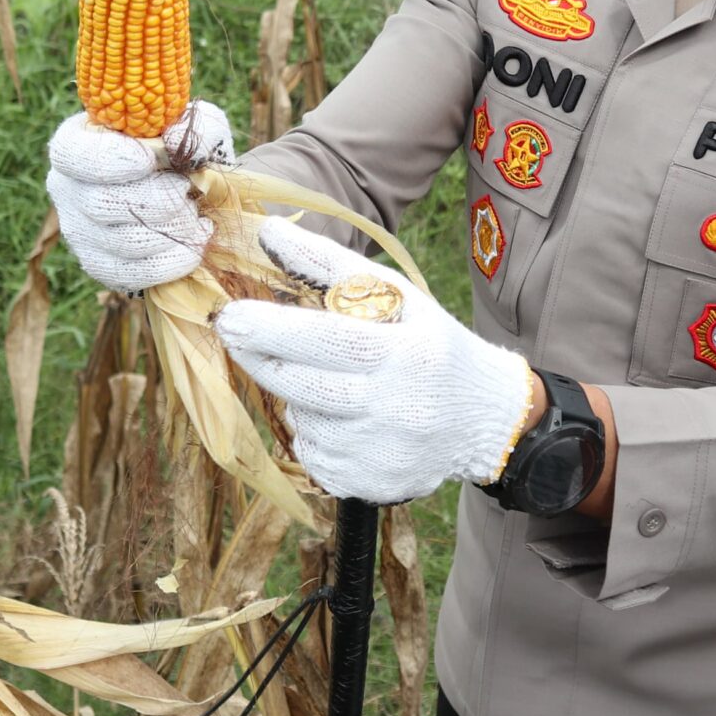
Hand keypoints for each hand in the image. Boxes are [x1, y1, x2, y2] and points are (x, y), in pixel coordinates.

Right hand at [44, 102, 234, 293]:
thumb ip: (193, 125)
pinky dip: (172, 262)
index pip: (72, 154)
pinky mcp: (98, 264)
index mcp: (74, 143)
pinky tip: (195, 243)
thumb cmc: (176, 146)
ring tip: (195, 215)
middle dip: (157, 201)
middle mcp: (65, 188)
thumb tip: (181, 143)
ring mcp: (77, 230)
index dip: (110, 159)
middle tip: (187, 191)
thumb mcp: (191, 123)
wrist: (183, 186)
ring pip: (122, 242)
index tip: (149, 160)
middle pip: (102, 204)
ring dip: (172, 230)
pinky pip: (130, 274)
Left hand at [213, 218, 531, 504]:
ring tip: (332, 382)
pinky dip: (313, 433)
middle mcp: (395, 406)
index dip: (275, 330)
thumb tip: (267, 230)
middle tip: (235, 332)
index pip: (331, 341)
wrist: (485, 420)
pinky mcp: (369, 484)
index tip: (230, 315)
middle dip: (258, 356)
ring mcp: (381, 452)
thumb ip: (330, 264)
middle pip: (303, 385)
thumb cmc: (430, 346)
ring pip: (303, 420)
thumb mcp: (398, 296)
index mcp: (407, 352)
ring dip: (296, 396)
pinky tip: (344, 419)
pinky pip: (313, 455)